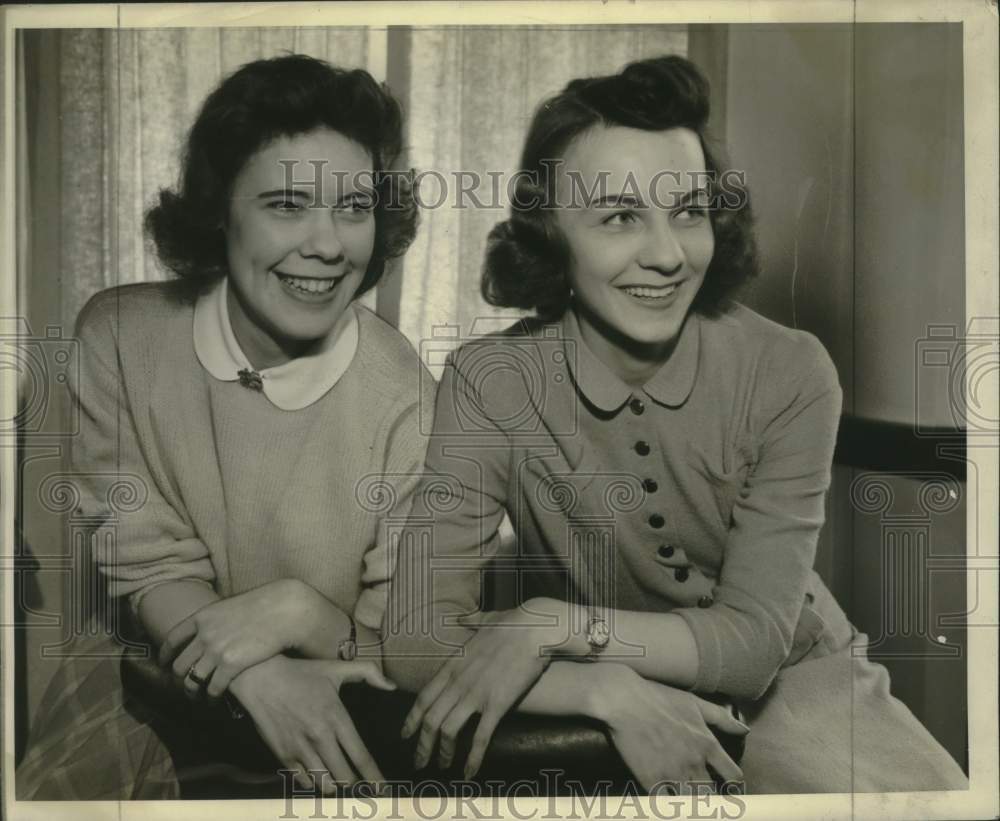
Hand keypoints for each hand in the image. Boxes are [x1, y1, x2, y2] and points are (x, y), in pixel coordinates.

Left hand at [159, 578, 320, 697]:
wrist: (284, 609)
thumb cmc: (264, 606)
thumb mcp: (232, 607)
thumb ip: (217, 620)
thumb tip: (212, 632)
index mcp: (203, 616)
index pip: (173, 639)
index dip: (165, 655)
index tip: (164, 664)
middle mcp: (204, 634)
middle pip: (179, 664)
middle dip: (179, 679)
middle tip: (185, 687)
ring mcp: (216, 650)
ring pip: (192, 680)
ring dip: (193, 693)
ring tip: (198, 699)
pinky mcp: (231, 665)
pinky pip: (212, 688)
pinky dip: (211, 697)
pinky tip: (215, 700)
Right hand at [230, 655, 394, 791]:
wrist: (261, 678)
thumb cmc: (301, 673)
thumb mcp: (337, 668)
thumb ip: (368, 673)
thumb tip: (391, 686)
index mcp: (336, 718)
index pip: (361, 756)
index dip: (374, 777)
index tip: (383, 789)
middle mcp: (320, 737)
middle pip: (345, 777)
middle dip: (357, 785)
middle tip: (363, 787)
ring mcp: (300, 749)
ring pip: (325, 784)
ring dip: (336, 786)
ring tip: (341, 782)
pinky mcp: (283, 755)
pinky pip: (303, 782)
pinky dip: (314, 784)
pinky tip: (319, 777)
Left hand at [401, 599, 569, 777]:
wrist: (535, 628)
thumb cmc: (512, 623)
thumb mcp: (483, 620)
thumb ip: (468, 622)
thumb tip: (460, 617)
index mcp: (453, 665)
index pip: (423, 698)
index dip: (411, 720)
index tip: (405, 735)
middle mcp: (458, 682)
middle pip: (430, 720)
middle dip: (422, 745)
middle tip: (418, 761)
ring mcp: (476, 694)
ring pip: (448, 731)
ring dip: (443, 753)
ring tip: (442, 767)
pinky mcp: (497, 704)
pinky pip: (480, 738)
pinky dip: (472, 759)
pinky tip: (469, 773)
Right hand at [593, 665, 748, 792]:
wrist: (624, 700)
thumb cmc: (659, 698)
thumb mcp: (694, 703)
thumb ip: (721, 718)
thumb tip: (745, 729)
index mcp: (707, 745)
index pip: (733, 776)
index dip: (732, 784)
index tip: (726, 787)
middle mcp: (694, 763)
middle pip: (712, 795)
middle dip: (709, 797)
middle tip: (702, 795)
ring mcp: (673, 774)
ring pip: (692, 804)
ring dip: (689, 802)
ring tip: (683, 797)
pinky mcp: (652, 781)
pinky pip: (665, 803)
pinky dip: (666, 803)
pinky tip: (664, 799)